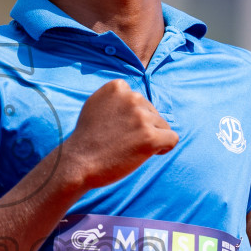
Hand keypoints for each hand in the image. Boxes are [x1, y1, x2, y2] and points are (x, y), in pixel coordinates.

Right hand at [61, 80, 178, 190]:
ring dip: (151, 139)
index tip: (118, 130)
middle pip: (153, 113)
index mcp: (117, 87)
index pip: (140, 101)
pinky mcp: (150, 136)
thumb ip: (116, 99)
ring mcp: (141, 117)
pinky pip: (172, 139)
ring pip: (163, 126)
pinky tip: (148, 154)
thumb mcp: (96, 106)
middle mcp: (131, 97)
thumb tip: (134, 96)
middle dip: (143, 128)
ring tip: (129, 149)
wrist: (78, 164)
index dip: (133, 118)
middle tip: (121, 142)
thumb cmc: (87, 140)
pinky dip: (164, 148)